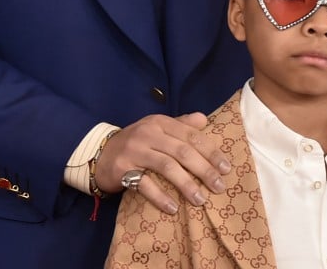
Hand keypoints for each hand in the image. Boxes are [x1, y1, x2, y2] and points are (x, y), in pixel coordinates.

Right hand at [93, 113, 229, 213]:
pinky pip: (145, 184)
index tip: (226, 168)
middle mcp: (149, 133)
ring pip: (167, 166)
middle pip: (182, 151)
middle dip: (204, 169)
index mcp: (161, 122)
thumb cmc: (137, 142)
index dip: (211, 152)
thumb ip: (181, 124)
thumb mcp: (158, 128)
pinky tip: (173, 208)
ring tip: (200, 200)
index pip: (192, 136)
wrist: (100, 153)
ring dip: (186, 184)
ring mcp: (135, 151)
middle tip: (219, 186)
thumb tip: (205, 119)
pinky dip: (160, 197)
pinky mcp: (123, 169)